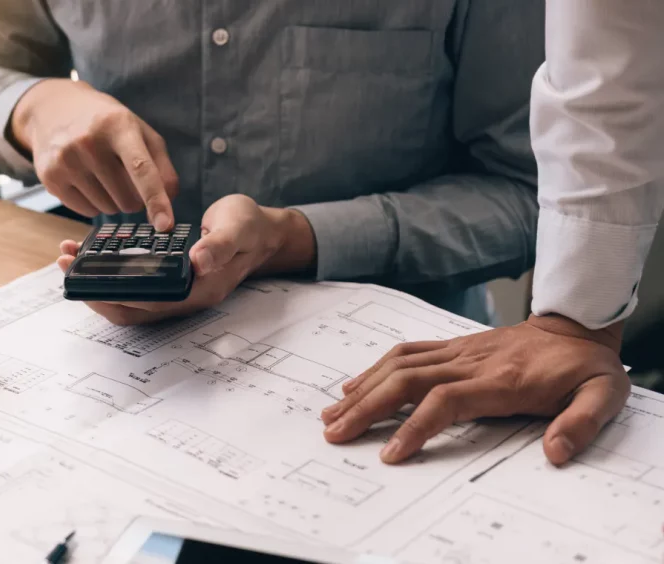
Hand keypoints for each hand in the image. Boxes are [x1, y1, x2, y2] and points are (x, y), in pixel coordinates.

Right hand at [11, 79, 178, 229]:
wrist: (54, 109)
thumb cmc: (106, 123)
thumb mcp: (139, 131)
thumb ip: (161, 165)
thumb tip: (169, 200)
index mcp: (118, 125)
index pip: (142, 169)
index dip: (156, 200)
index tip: (165, 225)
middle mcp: (89, 142)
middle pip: (128, 198)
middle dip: (135, 198)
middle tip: (124, 176)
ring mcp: (66, 160)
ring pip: (108, 209)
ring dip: (114, 202)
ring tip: (103, 175)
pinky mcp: (50, 177)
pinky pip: (87, 211)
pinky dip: (94, 204)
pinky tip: (87, 181)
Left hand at [57, 195, 315, 324]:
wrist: (259, 231)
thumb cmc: (249, 228)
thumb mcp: (238, 228)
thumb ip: (219, 245)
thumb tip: (197, 262)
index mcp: (200, 291)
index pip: (149, 304)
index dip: (114, 296)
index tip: (85, 281)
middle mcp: (183, 298)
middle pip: (130, 306)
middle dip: (93, 290)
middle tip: (64, 264)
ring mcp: (174, 291)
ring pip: (127, 297)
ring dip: (96, 282)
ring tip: (69, 256)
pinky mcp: (167, 278)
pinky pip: (132, 283)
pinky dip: (108, 272)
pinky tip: (90, 252)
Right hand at [320, 314, 629, 465]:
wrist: (578, 326)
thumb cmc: (585, 367)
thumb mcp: (603, 394)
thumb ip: (581, 423)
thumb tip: (556, 453)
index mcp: (500, 380)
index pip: (445, 400)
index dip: (414, 426)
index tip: (390, 453)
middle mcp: (470, 362)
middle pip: (406, 381)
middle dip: (366, 408)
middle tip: (335, 433)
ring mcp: (457, 351)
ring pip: (399, 365)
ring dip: (363, 389)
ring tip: (332, 414)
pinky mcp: (452, 347)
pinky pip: (406, 353)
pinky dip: (375, 369)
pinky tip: (355, 385)